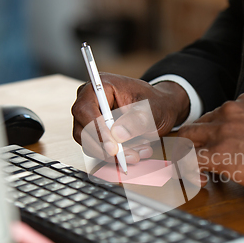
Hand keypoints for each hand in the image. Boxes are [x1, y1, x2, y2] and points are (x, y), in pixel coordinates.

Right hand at [72, 73, 189, 161]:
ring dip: (112, 155)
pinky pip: (97, 150)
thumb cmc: (155, 103)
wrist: (160, 109)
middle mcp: (90, 101)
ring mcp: (90, 118)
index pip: (86, 109)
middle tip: (129, 156)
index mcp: (101, 86)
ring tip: (137, 153)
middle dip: (106, 148)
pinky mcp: (95, 133)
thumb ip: (136, 120)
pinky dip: (115, 156)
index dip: (97, 130)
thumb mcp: (151, 110)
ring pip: (89, 143)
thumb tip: (118, 134)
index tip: (112, 148)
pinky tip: (134, 152)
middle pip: (83, 130)